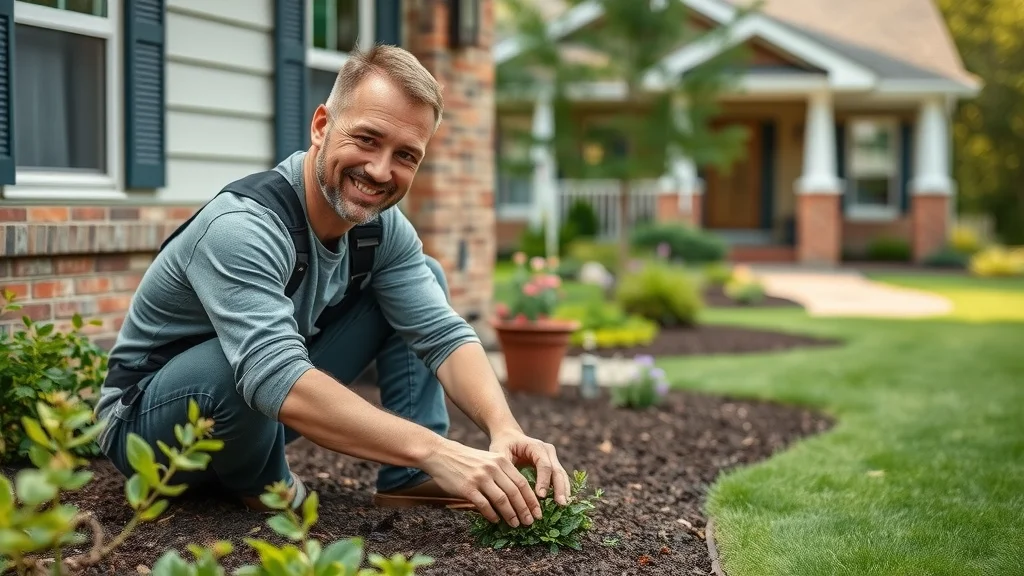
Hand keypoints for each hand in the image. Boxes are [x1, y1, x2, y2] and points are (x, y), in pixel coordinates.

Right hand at [420, 437, 542, 526]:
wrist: (441, 454)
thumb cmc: (466, 460)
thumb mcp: (488, 460)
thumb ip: (502, 473)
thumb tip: (517, 496)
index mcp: (501, 461)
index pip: (522, 483)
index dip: (531, 500)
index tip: (537, 512)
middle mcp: (493, 468)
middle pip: (515, 493)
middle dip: (524, 510)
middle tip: (529, 522)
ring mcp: (480, 478)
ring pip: (502, 500)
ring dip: (510, 515)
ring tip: (515, 524)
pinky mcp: (467, 488)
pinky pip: (484, 505)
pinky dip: (492, 515)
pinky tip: (496, 520)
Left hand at [489, 430, 569, 506]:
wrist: (510, 437)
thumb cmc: (503, 445)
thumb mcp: (500, 452)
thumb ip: (505, 467)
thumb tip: (507, 486)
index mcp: (535, 446)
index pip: (544, 464)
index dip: (544, 480)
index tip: (541, 496)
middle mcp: (547, 451)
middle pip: (557, 470)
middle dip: (559, 488)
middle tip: (560, 504)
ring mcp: (552, 457)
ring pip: (561, 474)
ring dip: (563, 490)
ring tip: (563, 505)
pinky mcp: (553, 465)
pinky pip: (559, 478)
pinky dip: (561, 489)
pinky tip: (562, 502)